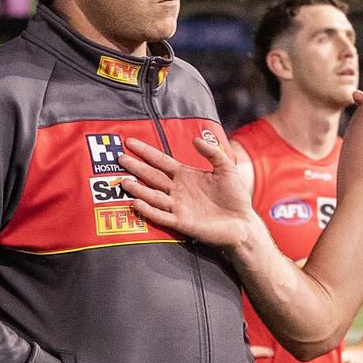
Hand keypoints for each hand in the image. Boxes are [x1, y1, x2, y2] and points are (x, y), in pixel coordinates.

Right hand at [119, 138, 258, 248]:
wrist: (243, 223)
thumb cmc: (235, 196)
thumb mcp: (226, 168)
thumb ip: (212, 152)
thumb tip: (195, 139)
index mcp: (186, 175)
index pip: (161, 161)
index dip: (146, 152)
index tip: (130, 142)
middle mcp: (178, 190)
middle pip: (152, 176)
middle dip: (136, 167)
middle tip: (119, 158)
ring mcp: (178, 206)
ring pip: (153, 195)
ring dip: (138, 189)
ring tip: (124, 181)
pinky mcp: (181, 222)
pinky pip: (161, 216)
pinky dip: (149, 210)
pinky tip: (137, 202)